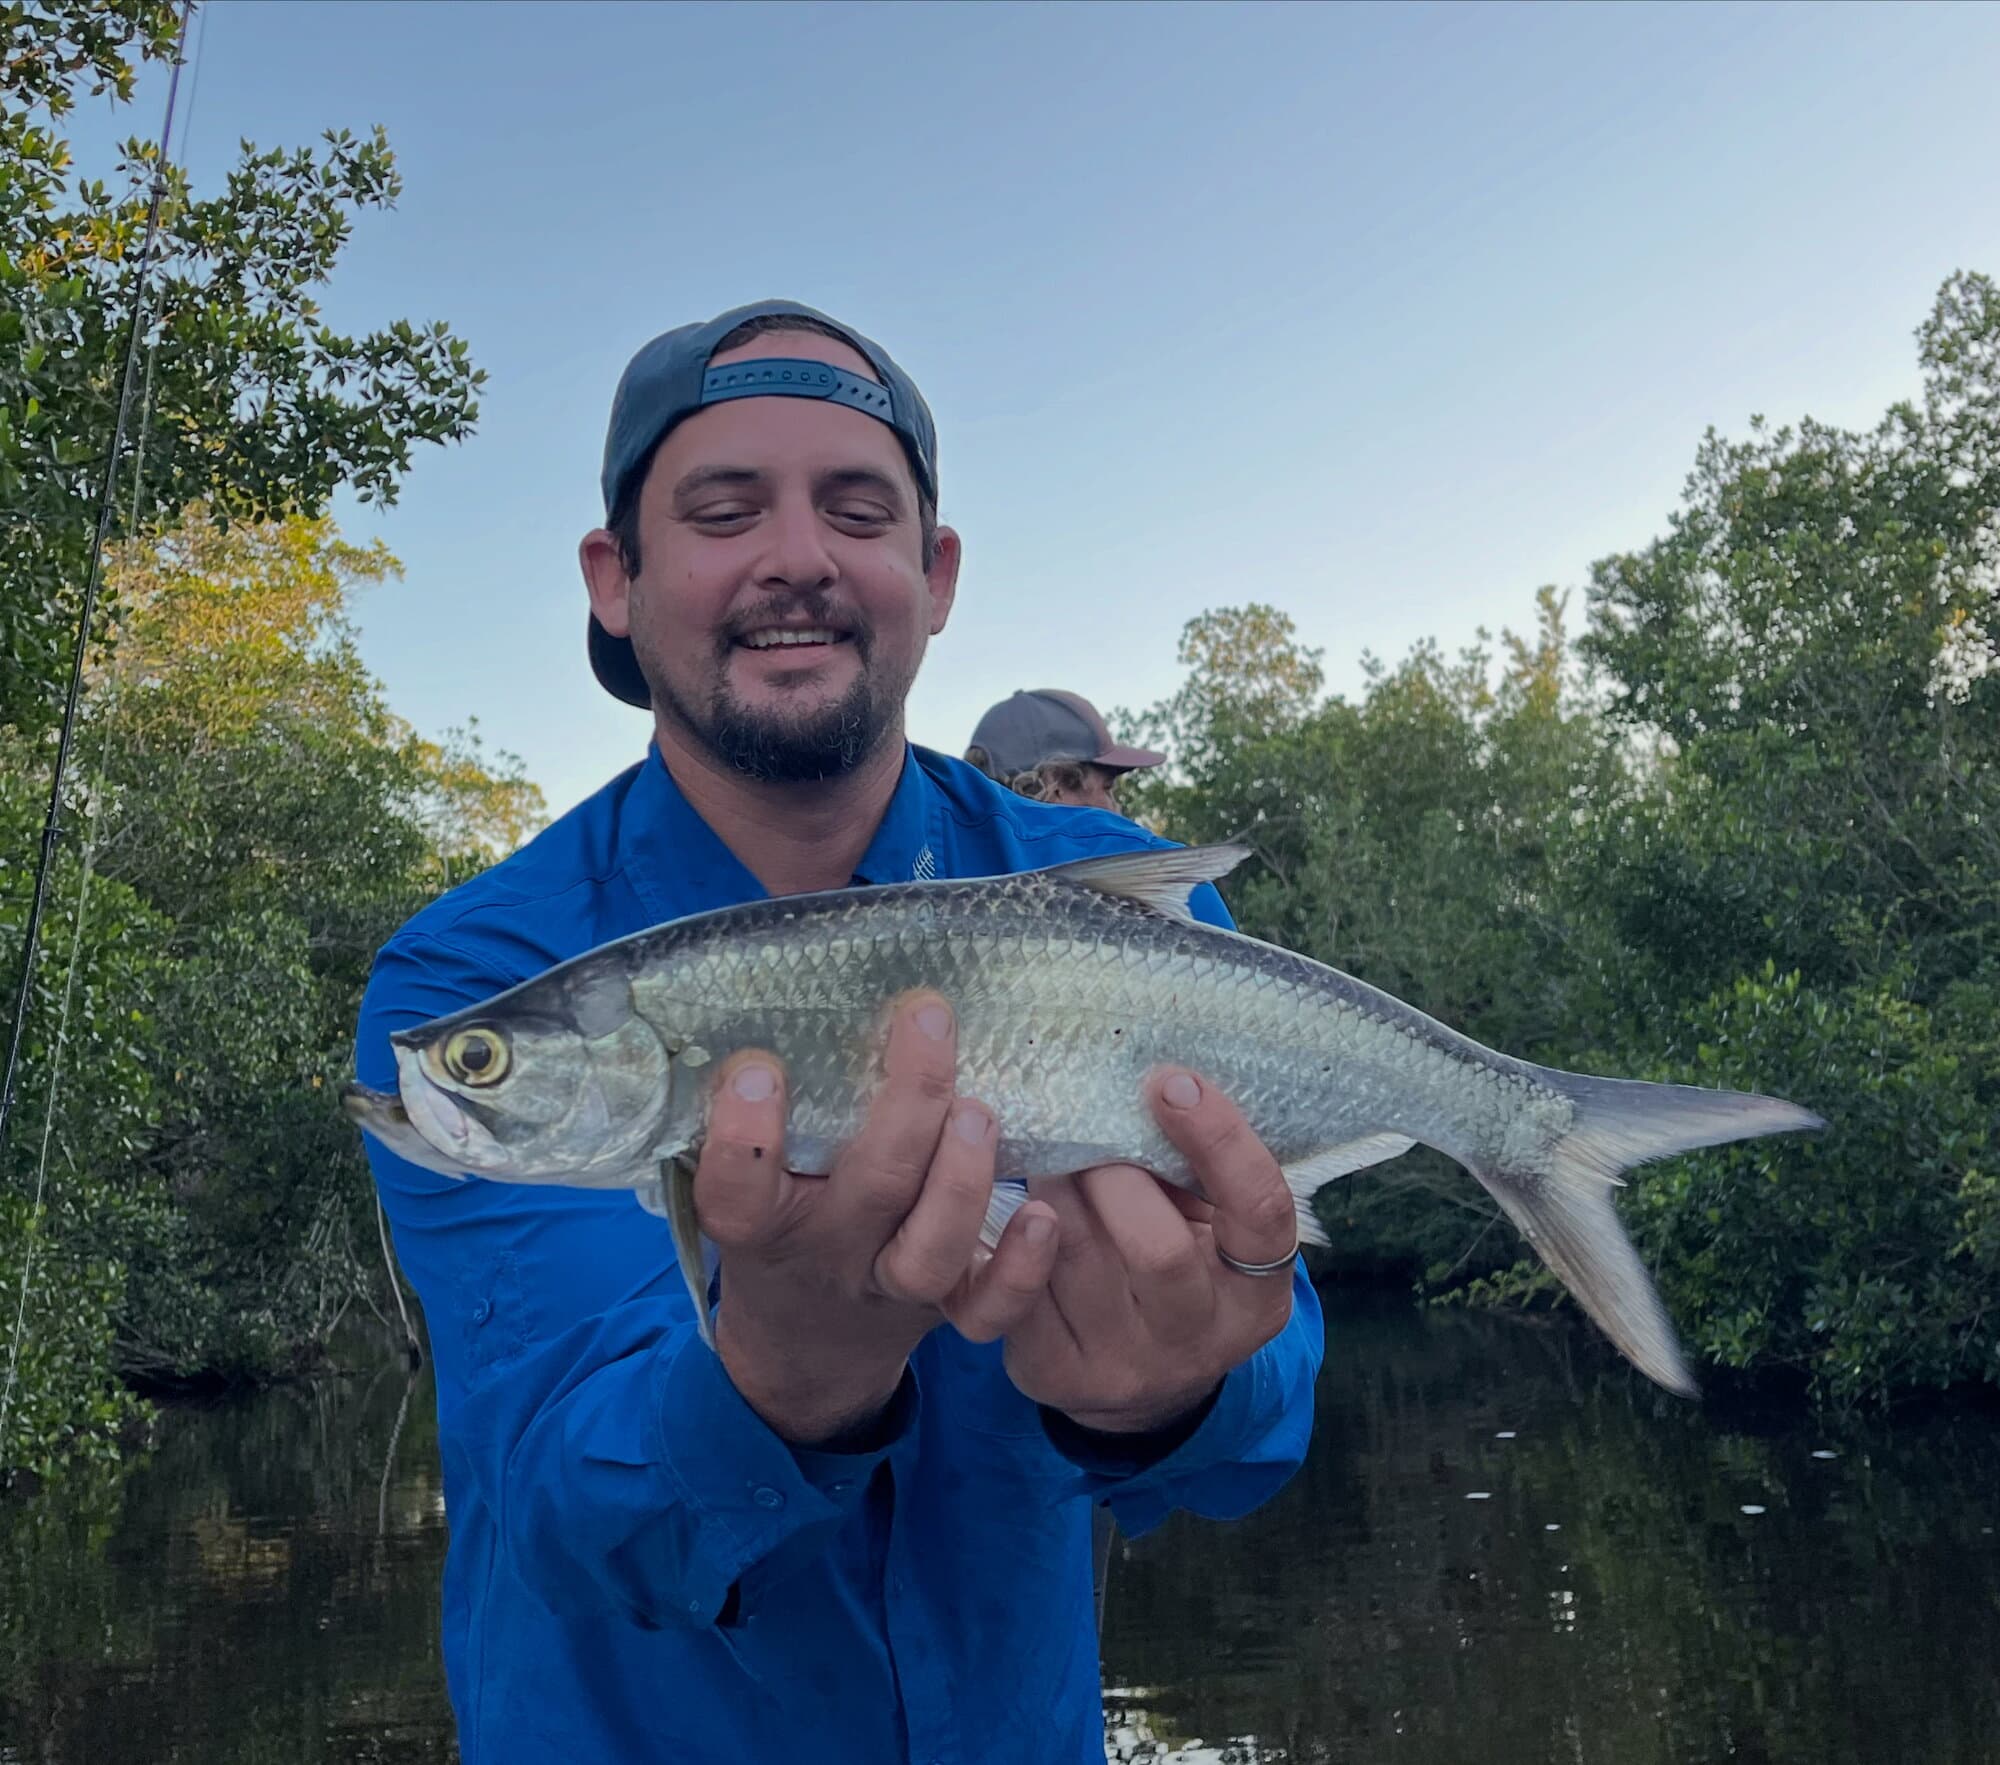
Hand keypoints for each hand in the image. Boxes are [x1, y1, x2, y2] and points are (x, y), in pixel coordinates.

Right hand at [693, 992, 1058, 1446]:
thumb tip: (791, 994)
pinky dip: (1022, 1268)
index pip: (738, 1193)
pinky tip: (1042, 1213)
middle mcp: (831, 1253)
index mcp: (763, 1224)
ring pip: (933, 1251)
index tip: (758, 1068)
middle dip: (909, 1102)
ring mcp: (893, 1286)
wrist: (805, 1344)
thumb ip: (763, 1112)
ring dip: (963, 1178)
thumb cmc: (780, 1221)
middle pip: (871, 1191)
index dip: (744, 1138)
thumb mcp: (751, 1178)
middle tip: (926, 1020)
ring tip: (979, 1110)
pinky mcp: (949, 1309)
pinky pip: (990, 1309)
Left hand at [963, 1067, 1297, 1436]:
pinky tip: (1016, 1209)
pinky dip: (1012, 1233)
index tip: (1171, 1081)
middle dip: (1112, 1172)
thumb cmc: (1178, 1265)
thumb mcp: (1209, 1229)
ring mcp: (1126, 1366)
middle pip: (1158, 1247)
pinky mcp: (1055, 1374)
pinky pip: (1020, 1287)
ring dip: (1054, 1190)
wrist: (1137, 1384)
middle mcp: (1200, 1338)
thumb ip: (1192, 1172)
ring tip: (1048, 1158)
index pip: (1260, 1211)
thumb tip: (1149, 1080)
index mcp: (1258, 1294)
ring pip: (1073, 1258)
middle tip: (1084, 1130)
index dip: (1220, 1139)